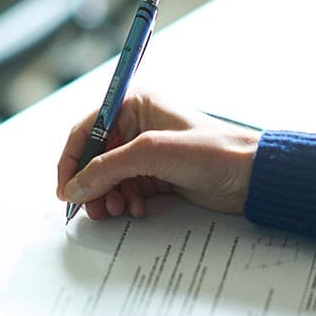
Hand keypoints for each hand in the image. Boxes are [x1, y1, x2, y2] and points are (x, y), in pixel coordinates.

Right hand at [56, 90, 259, 218]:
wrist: (251, 176)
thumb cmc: (213, 150)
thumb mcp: (151, 153)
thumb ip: (107, 168)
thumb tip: (74, 186)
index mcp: (134, 105)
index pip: (87, 130)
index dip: (71, 160)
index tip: (65, 189)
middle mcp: (138, 127)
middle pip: (96, 159)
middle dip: (91, 185)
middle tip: (90, 208)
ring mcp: (148, 154)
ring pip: (110, 179)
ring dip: (107, 197)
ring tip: (115, 210)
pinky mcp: (159, 177)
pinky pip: (128, 191)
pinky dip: (126, 202)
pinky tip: (136, 209)